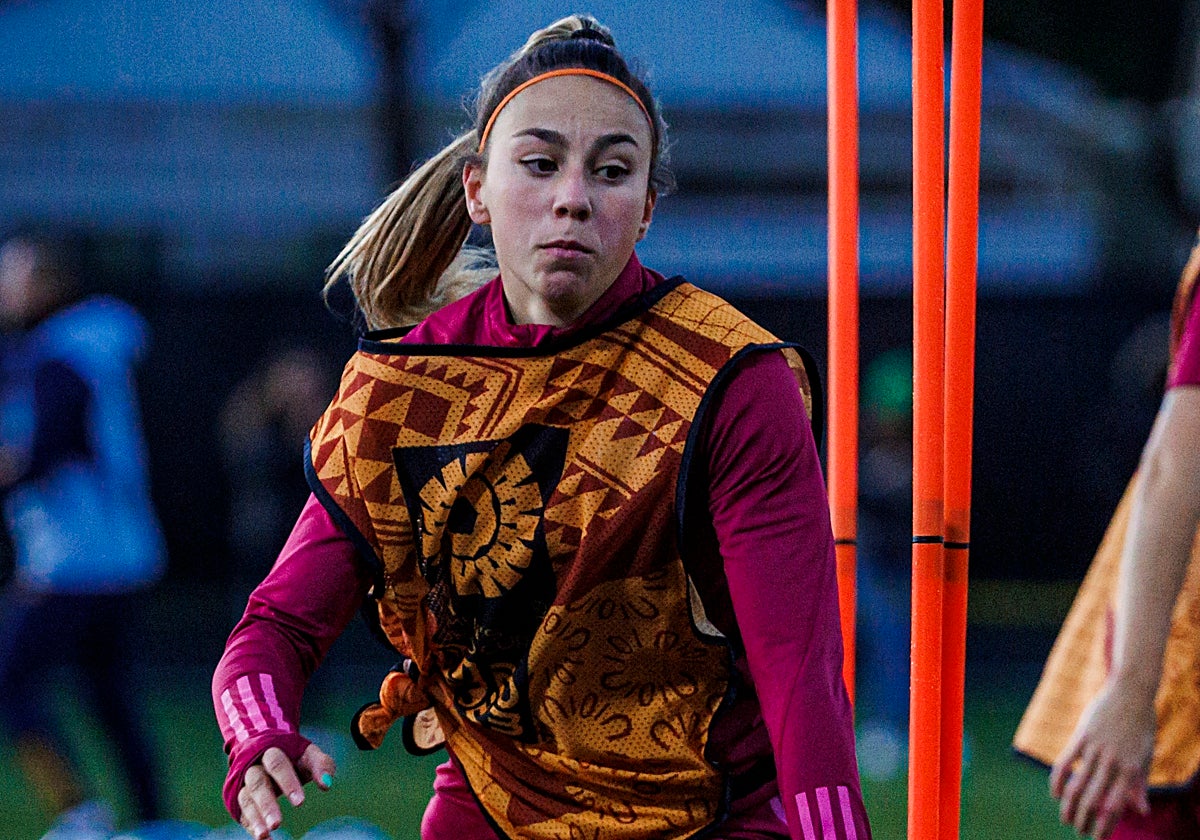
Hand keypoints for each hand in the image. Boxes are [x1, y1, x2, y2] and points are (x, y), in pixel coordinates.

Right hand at [237, 744, 335, 839]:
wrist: (266, 752)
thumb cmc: (295, 757)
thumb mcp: (309, 755)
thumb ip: (322, 765)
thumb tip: (327, 784)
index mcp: (272, 752)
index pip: (276, 764)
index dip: (287, 782)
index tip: (300, 803)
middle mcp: (255, 767)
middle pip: (258, 783)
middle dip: (266, 804)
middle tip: (277, 824)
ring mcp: (245, 783)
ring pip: (246, 799)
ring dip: (255, 817)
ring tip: (264, 835)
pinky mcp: (240, 799)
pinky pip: (242, 812)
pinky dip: (252, 825)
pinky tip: (264, 838)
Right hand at [1050, 680, 1154, 837]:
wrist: (1130, 693)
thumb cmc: (1140, 726)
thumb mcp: (1145, 756)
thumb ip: (1139, 785)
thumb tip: (1141, 811)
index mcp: (1132, 770)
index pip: (1115, 807)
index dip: (1105, 826)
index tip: (1097, 839)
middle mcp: (1113, 762)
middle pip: (1094, 800)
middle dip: (1085, 821)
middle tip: (1079, 832)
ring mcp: (1096, 749)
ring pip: (1078, 785)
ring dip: (1070, 807)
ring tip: (1066, 819)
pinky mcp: (1081, 736)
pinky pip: (1065, 763)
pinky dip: (1058, 781)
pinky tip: (1056, 794)